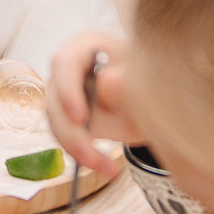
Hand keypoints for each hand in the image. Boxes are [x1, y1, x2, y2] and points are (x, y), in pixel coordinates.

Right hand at [46, 32, 137, 171]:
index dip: (67, 91)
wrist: (158, 99)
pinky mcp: (69, 116)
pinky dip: (82, 154)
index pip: (65, 63)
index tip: (80, 118)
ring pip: (57, 122)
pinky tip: (104, 165)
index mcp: (86, 46)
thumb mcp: (144, 80)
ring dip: (77, 148)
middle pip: (55, 98)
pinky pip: (66, 136)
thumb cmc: (150, 80)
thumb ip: (125, 82)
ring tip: (107, 166)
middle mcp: (70, 68)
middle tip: (92, 154)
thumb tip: (105, 81)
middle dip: (71, 131)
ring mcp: (66, 93)